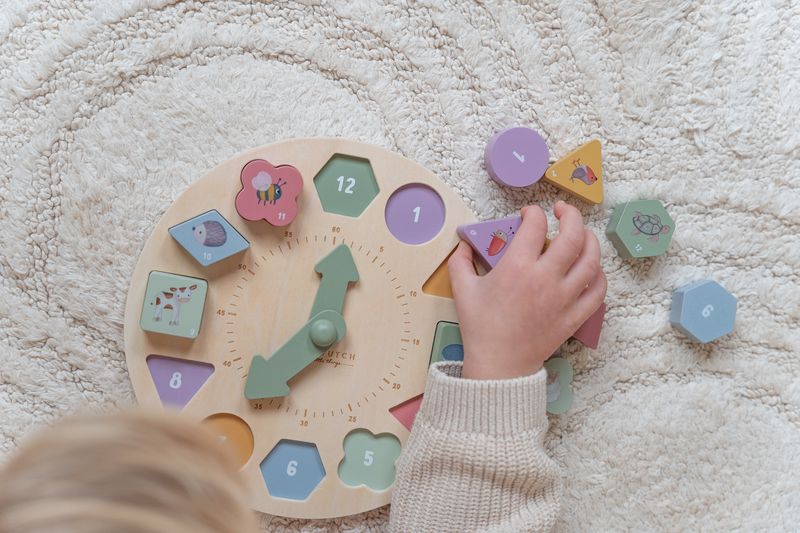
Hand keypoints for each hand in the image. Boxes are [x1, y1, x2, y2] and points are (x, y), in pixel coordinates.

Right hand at [448, 201, 606, 379]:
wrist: (499, 364)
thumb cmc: (480, 327)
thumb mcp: (462, 289)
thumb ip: (461, 262)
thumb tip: (464, 245)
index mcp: (517, 267)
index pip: (534, 225)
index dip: (532, 212)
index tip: (527, 214)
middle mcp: (545, 278)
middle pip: (573, 235)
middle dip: (570, 215)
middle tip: (561, 211)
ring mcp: (564, 298)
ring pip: (591, 259)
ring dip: (590, 240)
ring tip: (581, 234)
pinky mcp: (575, 316)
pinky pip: (597, 291)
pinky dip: (598, 275)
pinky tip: (591, 269)